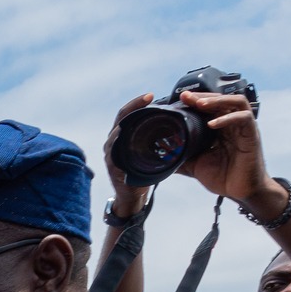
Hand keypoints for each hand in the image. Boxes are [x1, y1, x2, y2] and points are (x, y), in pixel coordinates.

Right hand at [103, 92, 156, 213]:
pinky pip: (116, 150)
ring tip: (143, 112)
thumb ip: (157, 139)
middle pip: (121, 118)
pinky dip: (123, 141)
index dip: (137, 103)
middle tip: (149, 97)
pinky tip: (132, 135)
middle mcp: (114, 142)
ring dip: (129, 121)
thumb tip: (179, 124)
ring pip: (118, 131)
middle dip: (134, 106)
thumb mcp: (151, 153)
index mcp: (123, 136)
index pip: (128, 114)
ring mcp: (111, 153)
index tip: (151, 95)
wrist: (133, 196)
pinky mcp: (113, 165)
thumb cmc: (143, 174)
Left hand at [176, 90, 281, 210]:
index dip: (195, 101)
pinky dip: (227, 118)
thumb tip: (157, 156)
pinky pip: (243, 119)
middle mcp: (232, 124)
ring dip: (217, 101)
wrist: (239, 191)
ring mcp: (243, 128)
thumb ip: (179, 156)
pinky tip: (212, 123)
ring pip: (235, 103)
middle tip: (186, 97)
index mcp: (220, 128)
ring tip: (200, 104)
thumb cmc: (222, 176)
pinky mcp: (252, 135)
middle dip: (203, 97)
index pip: (209, 107)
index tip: (179, 99)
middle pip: (221, 100)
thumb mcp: (193, 165)